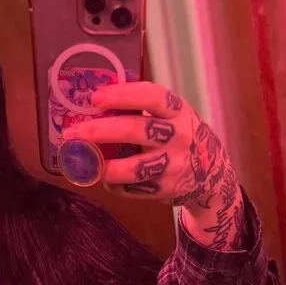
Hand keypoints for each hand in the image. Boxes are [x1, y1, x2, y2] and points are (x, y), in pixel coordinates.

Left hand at [61, 81, 239, 212]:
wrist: (211, 174)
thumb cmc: (179, 137)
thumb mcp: (172, 116)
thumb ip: (144, 108)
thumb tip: (99, 98)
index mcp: (178, 111)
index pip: (152, 96)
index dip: (123, 95)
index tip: (95, 97)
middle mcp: (178, 137)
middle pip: (137, 130)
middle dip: (102, 131)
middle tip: (74, 132)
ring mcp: (172, 165)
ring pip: (134, 168)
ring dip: (105, 166)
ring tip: (82, 162)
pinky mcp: (165, 189)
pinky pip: (133, 189)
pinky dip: (114, 184)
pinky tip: (102, 176)